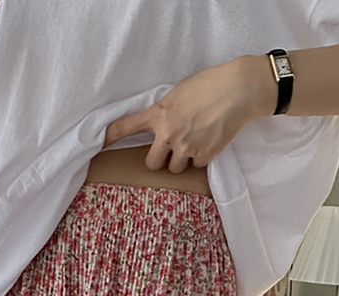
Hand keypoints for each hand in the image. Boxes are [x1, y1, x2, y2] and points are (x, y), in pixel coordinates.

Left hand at [102, 57, 274, 171]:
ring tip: (196, 141)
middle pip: (152, 164)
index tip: (101, 144)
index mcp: (159, 114)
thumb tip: (162, 123)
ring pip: (175, 168)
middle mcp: (168, 134)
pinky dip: (202, 157)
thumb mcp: (179, 92)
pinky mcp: (204, 156)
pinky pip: (197, 165)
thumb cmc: (210, 84)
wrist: (238, 90)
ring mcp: (186, 148)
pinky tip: (210, 140)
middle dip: (160, 159)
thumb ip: (166, 110)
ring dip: (182, 160)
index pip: (127, 127)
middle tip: (171, 150)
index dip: (111, 137)